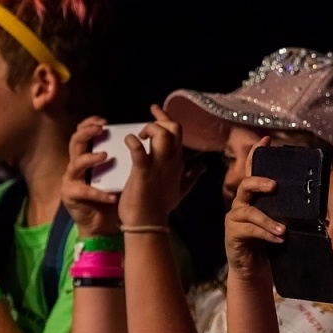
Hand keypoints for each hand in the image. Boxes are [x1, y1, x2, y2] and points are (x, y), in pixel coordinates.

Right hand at [61, 117, 121, 236]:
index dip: (91, 124)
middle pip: (75, 142)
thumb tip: (145, 143)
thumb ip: (128, 159)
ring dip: (90, 158)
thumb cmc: (115, 197)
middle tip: (100, 128)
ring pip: (75, 163)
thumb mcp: (123, 175)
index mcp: (89, 157)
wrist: (106, 225)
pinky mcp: (71, 195)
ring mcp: (72, 180)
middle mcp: (77, 165)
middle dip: (86, 132)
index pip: (84, 134)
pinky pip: (84, 191)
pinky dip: (99, 193)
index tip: (105, 120)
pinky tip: (112, 196)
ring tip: (104, 156)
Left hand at [122, 105, 200, 226]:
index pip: (178, 133)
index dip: (166, 118)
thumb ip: (192, 177)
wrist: (148, 223)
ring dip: (150, 129)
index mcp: (179, 163)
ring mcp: (159, 166)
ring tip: (139, 136)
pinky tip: (129, 140)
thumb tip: (203, 167)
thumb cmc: (160, 207)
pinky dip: (133, 142)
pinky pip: (139, 151)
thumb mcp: (181, 190)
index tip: (155, 109)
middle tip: (147, 124)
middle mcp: (172, 161)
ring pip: (162, 135)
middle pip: (174, 129)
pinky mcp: (143, 172)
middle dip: (160, 120)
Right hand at [223, 149, 286, 280]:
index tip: (266, 140)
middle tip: (275, 185)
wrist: (252, 269)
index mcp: (252, 197)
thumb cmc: (267, 243)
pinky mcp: (233, 234)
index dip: (256, 154)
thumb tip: (312, 200)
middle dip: (259, 182)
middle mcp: (240, 204)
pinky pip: (249, 231)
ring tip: (284, 229)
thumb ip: (285, 210)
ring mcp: (235, 219)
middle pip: (245, 185)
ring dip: (268, 220)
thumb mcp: (278, 222)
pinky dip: (265, 234)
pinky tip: (279, 239)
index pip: (252, 171)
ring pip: (249, 212)